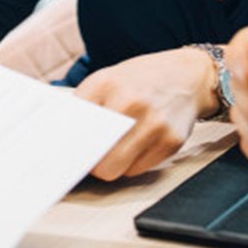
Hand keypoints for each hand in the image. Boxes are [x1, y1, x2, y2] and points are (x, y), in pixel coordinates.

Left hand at [74, 47, 216, 179]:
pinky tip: (138, 144)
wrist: (188, 76)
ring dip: (111, 164)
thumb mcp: (106, 80)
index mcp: (106, 84)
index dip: (67, 146)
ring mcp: (154, 124)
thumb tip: (59, 140)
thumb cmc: (141, 81)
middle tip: (91, 156)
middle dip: (90, 163)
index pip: (74, 128)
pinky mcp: (172, 142)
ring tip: (116, 147)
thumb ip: (84, 107)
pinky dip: (133, 163)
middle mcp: (132, 103)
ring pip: (116, 170)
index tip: (62, 155)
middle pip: (95, 159)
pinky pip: (138, 170)